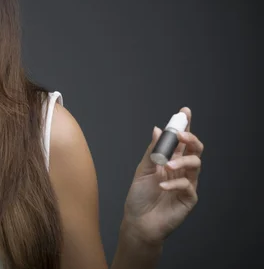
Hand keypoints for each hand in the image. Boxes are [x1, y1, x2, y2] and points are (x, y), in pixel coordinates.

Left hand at [122, 107, 203, 244]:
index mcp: (170, 161)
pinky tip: (162, 185)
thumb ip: (152, 151)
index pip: (181, 141)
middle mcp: (181, 170)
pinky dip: (174, 183)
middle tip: (181, 135)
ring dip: (182, 161)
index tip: (184, 112)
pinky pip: (188, 186)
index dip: (184, 126)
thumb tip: (157, 129)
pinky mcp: (188, 199)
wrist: (138, 222)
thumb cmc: (139, 197)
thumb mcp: (142, 170)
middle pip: (195, 150)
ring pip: (196, 165)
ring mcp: (187, 184)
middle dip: (190, 139)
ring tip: (167, 165)